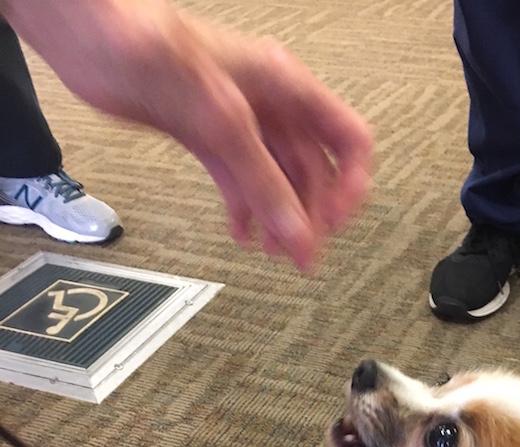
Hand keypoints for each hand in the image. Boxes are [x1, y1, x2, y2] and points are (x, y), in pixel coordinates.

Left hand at [4, 0, 372, 269]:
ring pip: (277, 178)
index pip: (346, 138)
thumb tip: (298, 236)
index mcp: (285, 86)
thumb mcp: (219, 120)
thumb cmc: (148, 49)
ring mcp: (238, 121)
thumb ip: (261, 179)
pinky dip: (245, 208)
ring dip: (280, 217)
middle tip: (302, 256)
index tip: (334, 224)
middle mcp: (268, 104)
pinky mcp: (206, 135)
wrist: (87, 36)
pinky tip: (240, 234)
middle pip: (313, 168)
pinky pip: (239, 179)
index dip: (350, 185)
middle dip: (311, 213)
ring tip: (275, 255)